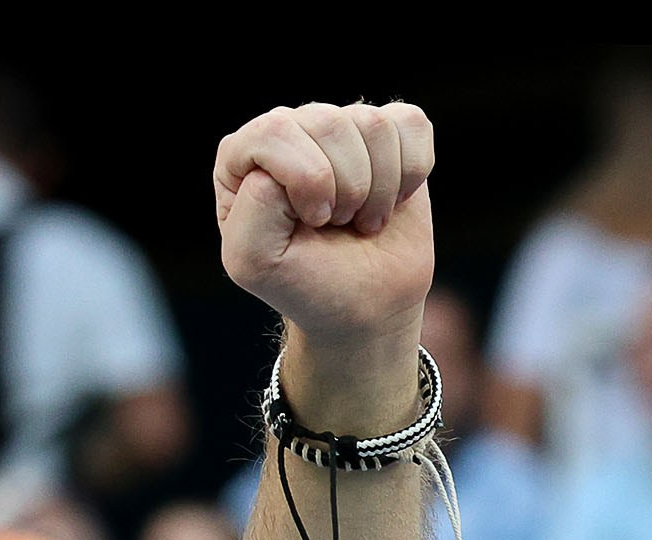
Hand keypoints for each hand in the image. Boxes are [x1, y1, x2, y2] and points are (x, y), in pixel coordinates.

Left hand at [214, 102, 433, 353]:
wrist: (362, 304)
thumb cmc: (304, 284)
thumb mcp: (254, 261)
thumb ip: (253, 207)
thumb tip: (287, 163)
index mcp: (240, 158)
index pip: (274, 131)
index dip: (306, 180)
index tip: (314, 222)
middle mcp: (288, 132)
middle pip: (328, 123)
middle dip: (345, 188)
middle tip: (338, 224)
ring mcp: (339, 127)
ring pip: (374, 125)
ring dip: (379, 189)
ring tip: (360, 219)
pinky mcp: (388, 132)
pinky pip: (411, 124)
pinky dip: (411, 173)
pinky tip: (390, 200)